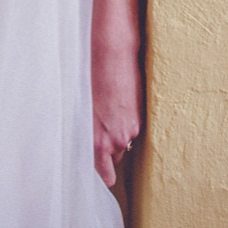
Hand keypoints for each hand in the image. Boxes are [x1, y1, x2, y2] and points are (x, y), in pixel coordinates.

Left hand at [91, 38, 141, 186]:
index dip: (104, 174)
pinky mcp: (142, 115)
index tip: (103, 175)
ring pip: (126, 140)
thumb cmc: (92, 77)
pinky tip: (120, 103)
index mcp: (99, 141)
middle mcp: (118, 139)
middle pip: (116, 156)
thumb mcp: (85, 111)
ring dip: (120, 131)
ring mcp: (132, 127)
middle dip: (111, 148)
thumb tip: (93, 146)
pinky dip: (128, 119)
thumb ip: (90, 133)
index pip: (105, 174)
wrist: (112, 52)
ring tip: (110, 111)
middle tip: (103, 128)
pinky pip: (134, 126)